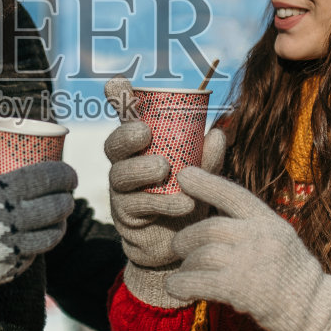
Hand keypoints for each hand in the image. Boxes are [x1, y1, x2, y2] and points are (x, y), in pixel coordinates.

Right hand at [0, 159, 76, 317]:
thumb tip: (7, 157)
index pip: (45, 178)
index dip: (64, 173)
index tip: (69, 173)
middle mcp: (9, 221)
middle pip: (56, 207)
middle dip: (67, 198)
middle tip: (67, 194)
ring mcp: (10, 250)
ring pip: (52, 236)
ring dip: (60, 224)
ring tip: (59, 217)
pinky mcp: (7, 271)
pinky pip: (33, 256)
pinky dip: (39, 245)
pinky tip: (36, 236)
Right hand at [103, 77, 225, 307]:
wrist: (185, 248)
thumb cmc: (189, 202)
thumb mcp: (202, 178)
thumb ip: (207, 158)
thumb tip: (217, 133)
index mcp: (143, 149)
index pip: (126, 119)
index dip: (118, 99)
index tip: (116, 82)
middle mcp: (126, 166)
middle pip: (113, 145)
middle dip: (126, 135)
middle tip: (145, 132)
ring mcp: (122, 193)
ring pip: (120, 175)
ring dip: (142, 169)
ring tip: (164, 169)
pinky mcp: (127, 219)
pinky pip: (137, 206)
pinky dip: (161, 202)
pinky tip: (183, 203)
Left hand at [167, 167, 330, 330]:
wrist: (314, 313)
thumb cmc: (292, 278)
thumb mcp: (279, 240)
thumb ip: (251, 228)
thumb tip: (211, 222)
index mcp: (270, 221)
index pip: (233, 194)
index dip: (207, 183)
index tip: (184, 176)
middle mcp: (261, 236)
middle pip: (209, 227)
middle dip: (187, 237)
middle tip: (178, 247)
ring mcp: (251, 261)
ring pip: (202, 254)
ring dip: (185, 264)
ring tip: (182, 272)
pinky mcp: (241, 288)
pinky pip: (199, 281)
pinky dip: (181, 284)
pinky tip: (174, 287)